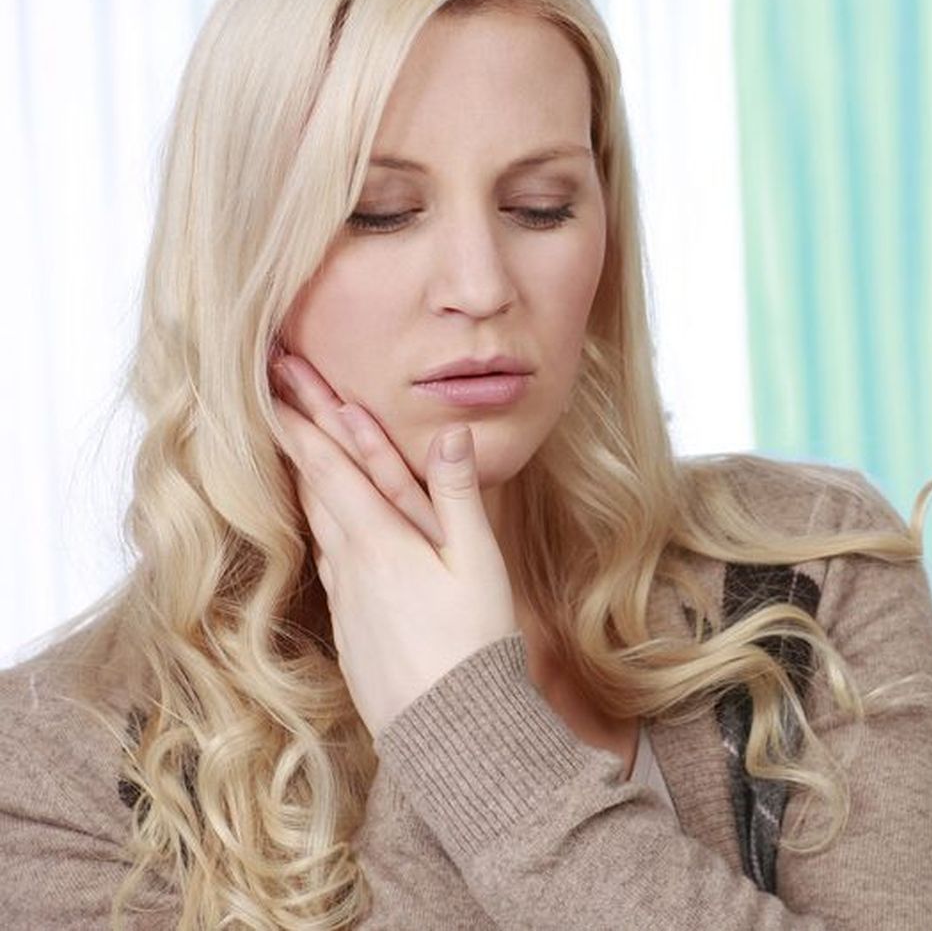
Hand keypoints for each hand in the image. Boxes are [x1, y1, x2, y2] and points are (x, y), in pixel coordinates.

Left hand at [270, 353, 518, 740]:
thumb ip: (458, 496)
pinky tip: (325, 521)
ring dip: (303, 476)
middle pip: (314, 484)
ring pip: (315, 520)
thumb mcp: (477, 563)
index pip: (329, 465)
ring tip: (294, 443)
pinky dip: (319, 522)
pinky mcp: (347, 621)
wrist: (447, 728)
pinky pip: (327, 557)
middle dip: (295, 432)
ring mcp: (343, 593)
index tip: (274, 381)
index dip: (302, 419)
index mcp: (379, 539)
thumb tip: (448, 434)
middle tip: (274, 389)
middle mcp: (349, 561)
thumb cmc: (472, 641)